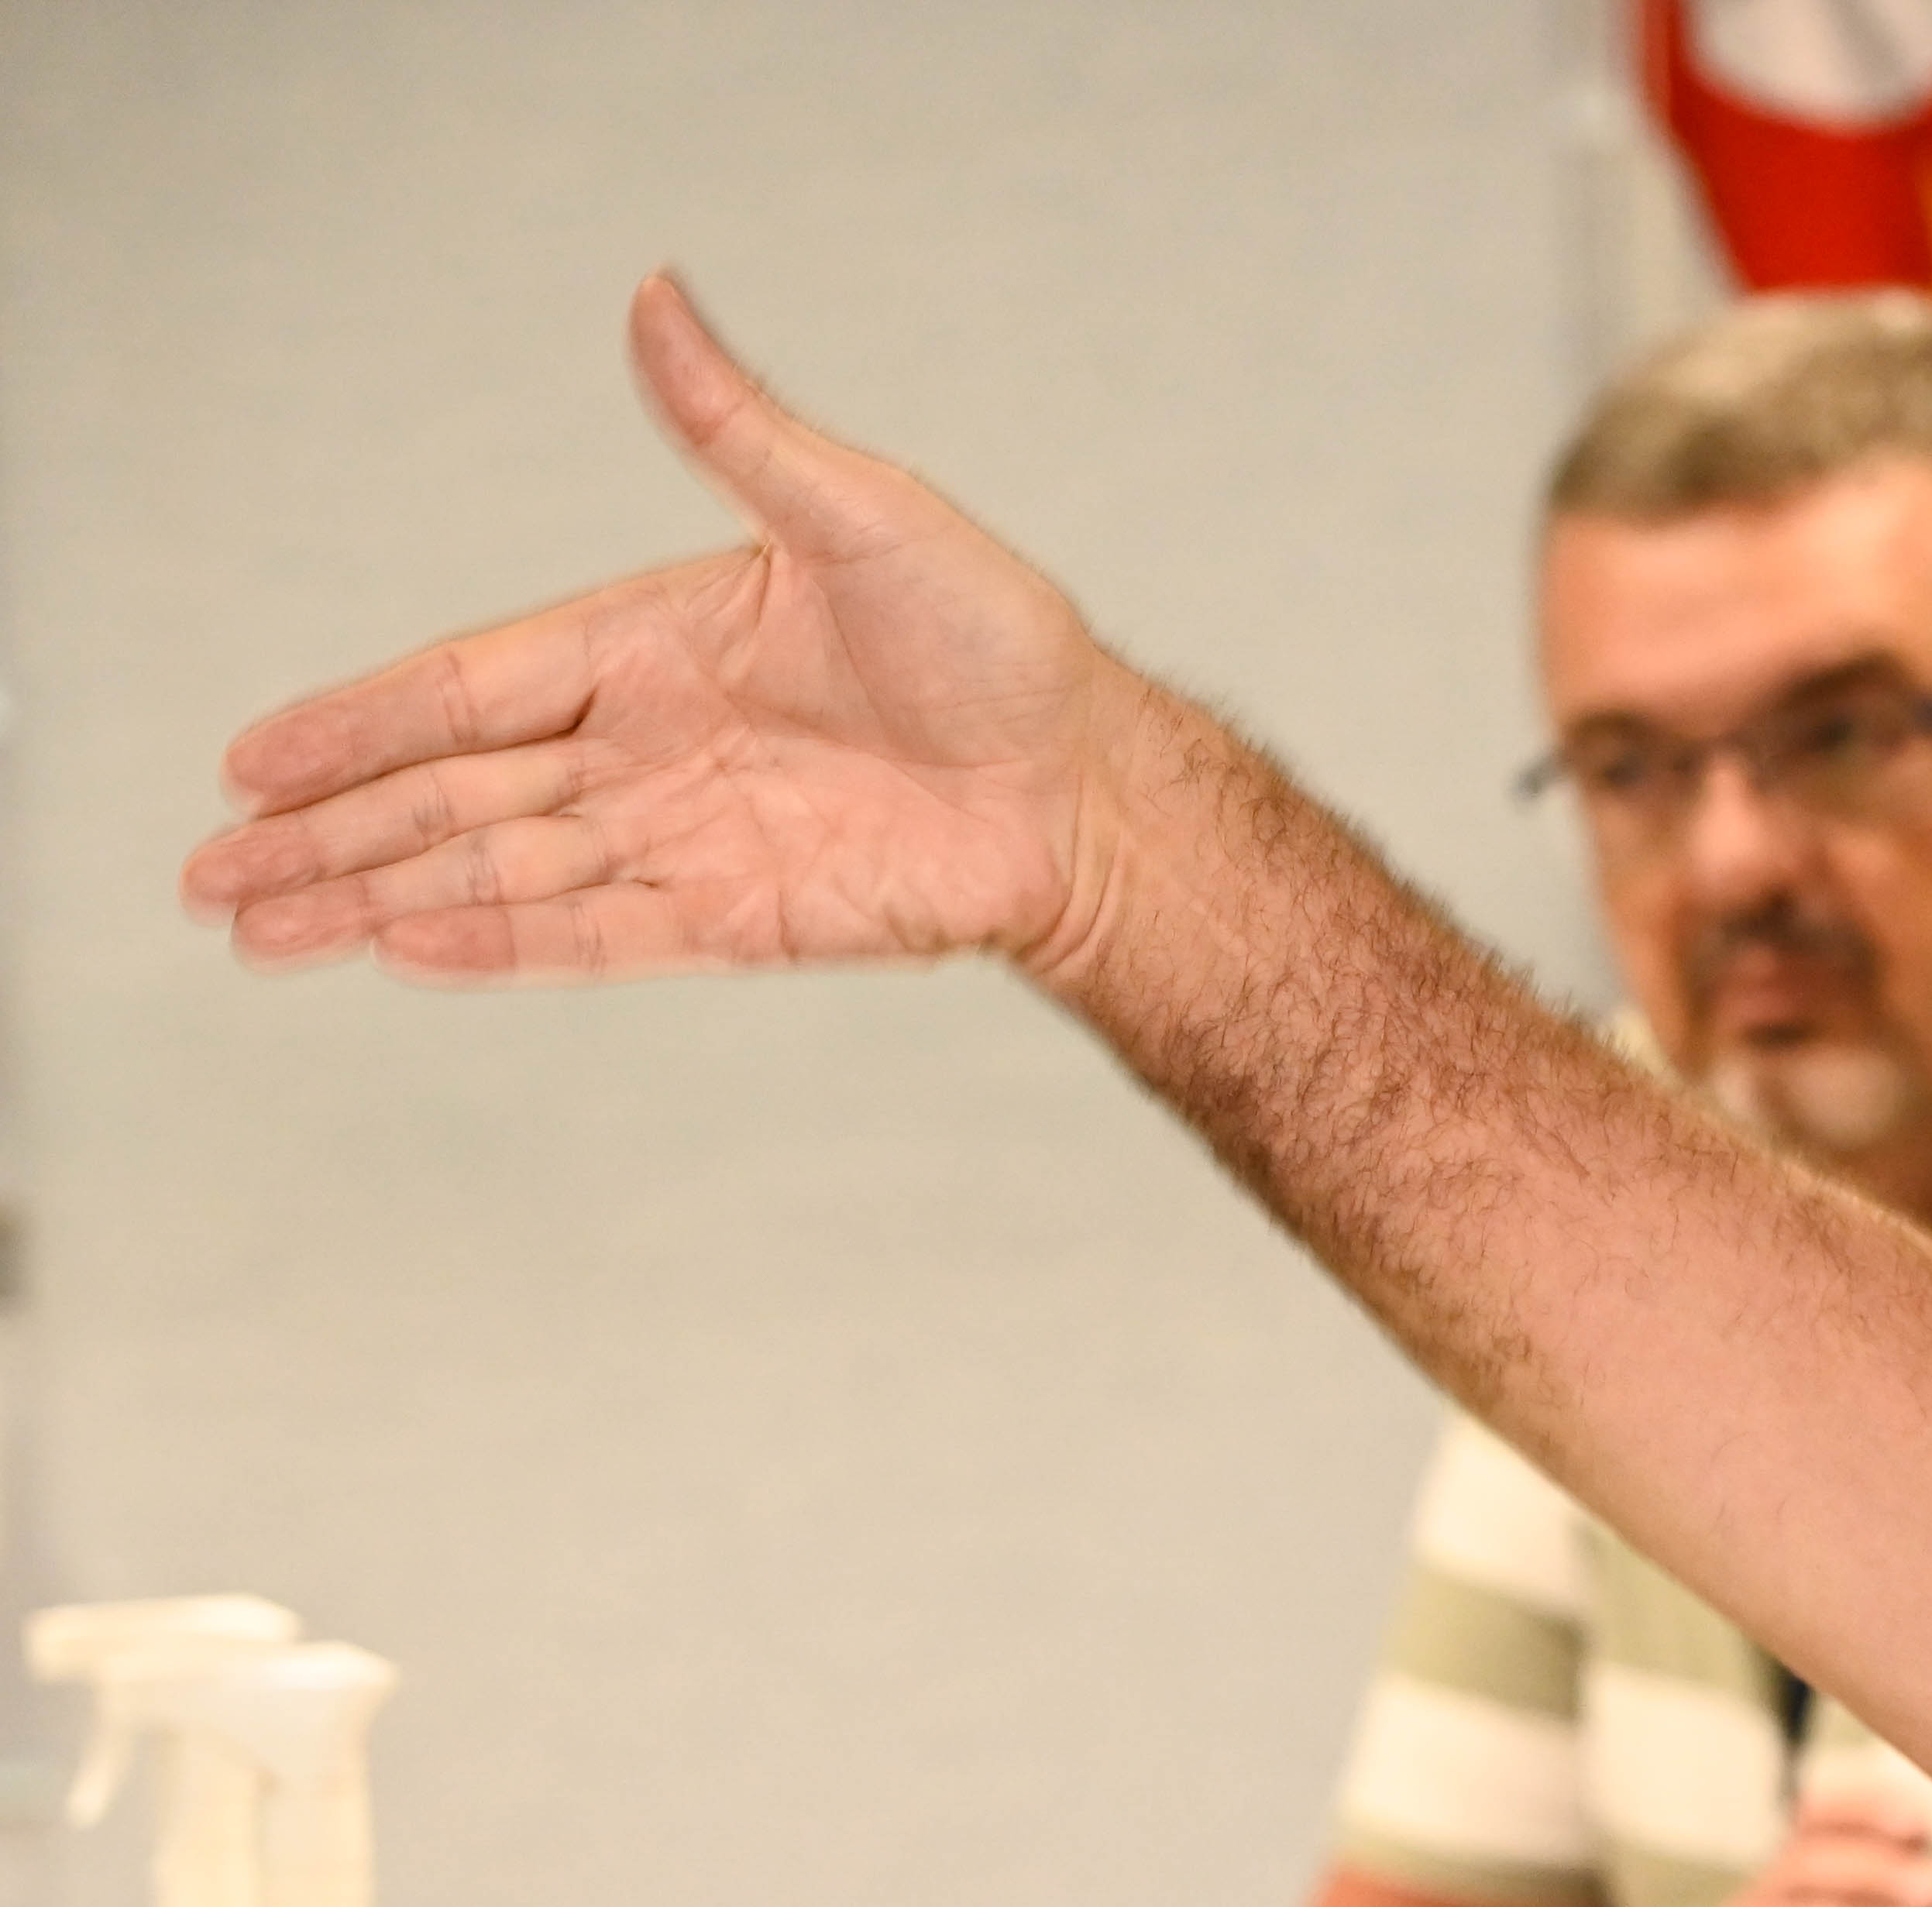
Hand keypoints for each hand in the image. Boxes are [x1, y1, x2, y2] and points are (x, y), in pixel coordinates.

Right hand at [180, 274, 1140, 986]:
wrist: (1088, 776)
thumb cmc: (995, 639)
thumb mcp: (863, 511)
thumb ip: (739, 427)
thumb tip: (656, 296)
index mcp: (654, 645)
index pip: (469, 688)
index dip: (358, 724)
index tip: (253, 761)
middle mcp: (651, 748)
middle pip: (456, 797)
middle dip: (332, 835)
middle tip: (211, 874)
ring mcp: (689, 840)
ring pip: (502, 878)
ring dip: (380, 903)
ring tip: (265, 929)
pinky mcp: (742, 919)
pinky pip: (598, 937)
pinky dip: (504, 949)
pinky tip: (405, 955)